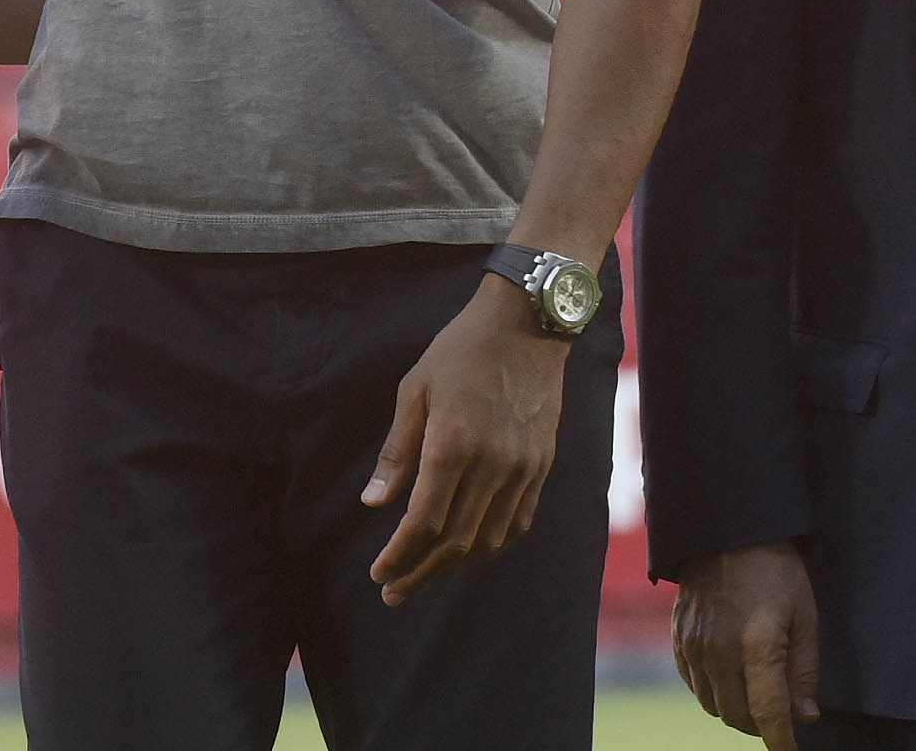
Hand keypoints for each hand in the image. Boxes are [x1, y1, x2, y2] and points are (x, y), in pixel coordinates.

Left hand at [362, 275, 571, 604]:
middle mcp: (492, 465)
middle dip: (420, 573)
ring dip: (454, 568)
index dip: (400, 555)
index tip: (379, 573)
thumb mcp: (414, 390)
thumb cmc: (460, 351)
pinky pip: (518, 523)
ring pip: (489, 541)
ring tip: (425, 577)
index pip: (424, 521)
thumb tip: (373, 503)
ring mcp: (522, 469)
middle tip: (393, 591)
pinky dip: (492, 546)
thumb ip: (397, 451)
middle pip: (456, 542)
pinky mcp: (542, 466)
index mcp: (454, 444)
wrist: (527, 324)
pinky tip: (470, 553)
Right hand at [674, 543, 820, 747]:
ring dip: (735, 708)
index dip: (781, 741)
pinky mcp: (679, 638)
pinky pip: (692, 684)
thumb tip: (806, 715)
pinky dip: (711, 690)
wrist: (726, 529)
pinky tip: (727, 674)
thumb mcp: (804, 614)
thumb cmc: (775, 570)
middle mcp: (720, 651)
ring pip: (712, 705)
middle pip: (737, 716)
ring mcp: (694, 645)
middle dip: (761, 724)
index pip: (768, 713)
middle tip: (778, 711)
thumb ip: (805, 669)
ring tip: (753, 689)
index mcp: (757, 646)